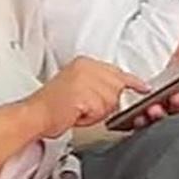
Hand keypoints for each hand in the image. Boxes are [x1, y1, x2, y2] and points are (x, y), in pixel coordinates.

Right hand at [26, 57, 148, 137]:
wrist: (36, 116)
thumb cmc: (54, 106)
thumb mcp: (79, 86)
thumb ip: (100, 84)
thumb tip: (121, 92)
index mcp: (85, 62)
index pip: (117, 71)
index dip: (131, 82)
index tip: (143, 87)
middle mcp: (85, 67)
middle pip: (118, 85)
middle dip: (110, 102)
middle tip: (90, 108)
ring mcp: (84, 78)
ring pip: (111, 99)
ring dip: (100, 111)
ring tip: (81, 111)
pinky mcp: (82, 93)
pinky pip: (101, 109)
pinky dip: (92, 117)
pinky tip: (78, 114)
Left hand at [123, 36, 178, 130]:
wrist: (133, 113)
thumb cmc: (160, 96)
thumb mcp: (171, 73)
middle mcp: (171, 114)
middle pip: (178, 112)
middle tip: (178, 96)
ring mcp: (157, 124)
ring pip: (162, 123)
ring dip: (161, 115)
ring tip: (155, 108)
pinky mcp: (142, 132)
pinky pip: (142, 130)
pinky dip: (141, 123)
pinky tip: (138, 117)